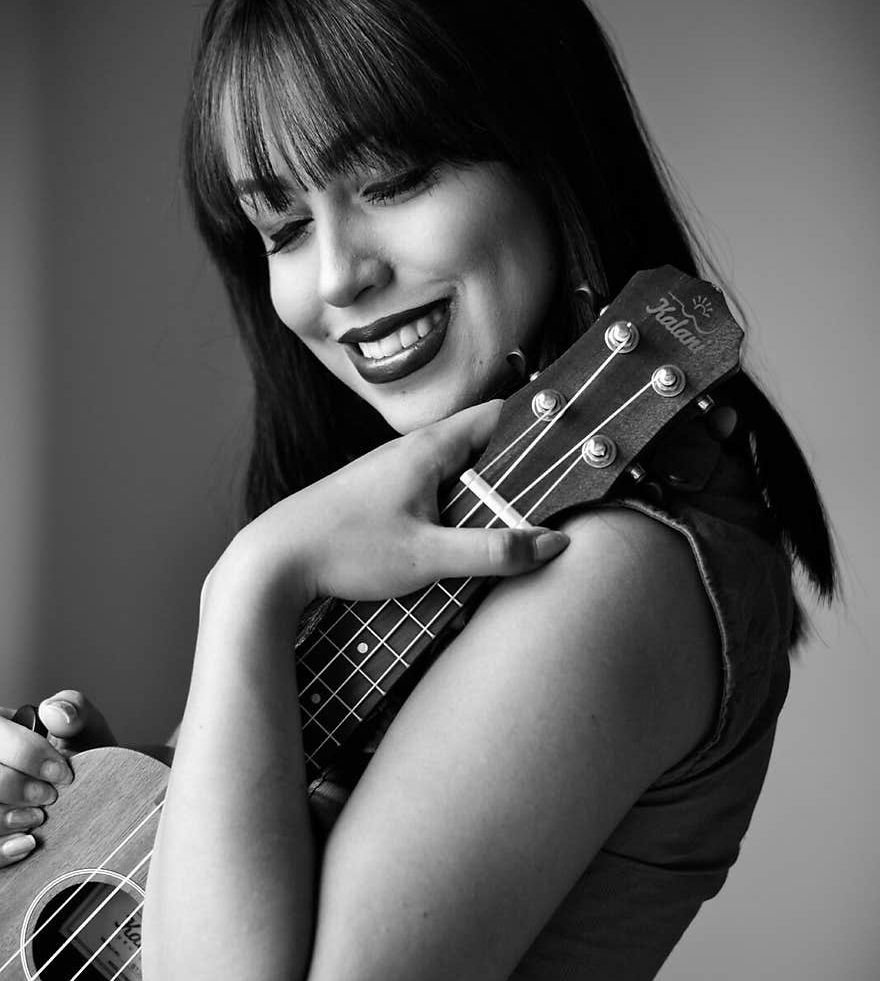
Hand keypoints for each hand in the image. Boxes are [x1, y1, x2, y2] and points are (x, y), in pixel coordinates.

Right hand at [0, 691, 115, 867]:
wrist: (97, 801)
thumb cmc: (85, 762)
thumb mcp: (85, 731)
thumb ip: (74, 711)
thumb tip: (54, 712)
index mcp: (1, 733)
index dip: (23, 753)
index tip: (60, 773)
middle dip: (12, 787)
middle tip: (49, 797)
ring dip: (3, 817)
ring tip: (38, 819)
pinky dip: (1, 849)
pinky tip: (26, 844)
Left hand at [220, 401, 569, 606]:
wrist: (271, 563)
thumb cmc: (344, 551)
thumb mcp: (428, 558)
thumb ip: (493, 552)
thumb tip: (552, 543)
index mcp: (427, 450)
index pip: (496, 416)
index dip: (535, 425)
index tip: (569, 439)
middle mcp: (406, 451)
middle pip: (478, 444)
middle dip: (515, 464)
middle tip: (553, 488)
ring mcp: (387, 473)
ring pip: (451, 470)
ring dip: (482, 489)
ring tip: (513, 516)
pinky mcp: (373, 498)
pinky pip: (427, 490)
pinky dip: (452, 505)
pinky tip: (458, 536)